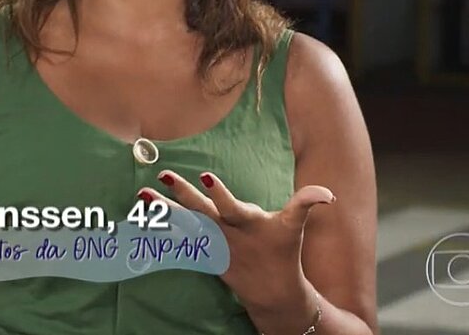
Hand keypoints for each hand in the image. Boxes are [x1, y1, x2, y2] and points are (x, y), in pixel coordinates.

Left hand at [138, 170, 333, 311]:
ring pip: (183, 224)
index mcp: (247, 224)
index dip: (219, 192)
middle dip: (181, 194)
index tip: (204, 175)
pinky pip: (177, 239)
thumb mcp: (294, 228)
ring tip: (141, 194)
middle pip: (200, 211)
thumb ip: (304, 205)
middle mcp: (226, 233)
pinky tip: (140, 219)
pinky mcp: (202, 252)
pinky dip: (160, 230)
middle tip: (163, 175)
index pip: (231, 206)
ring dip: (162, 210)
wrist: (273, 293)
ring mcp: (211, 243)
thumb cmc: (282, 252)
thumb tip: (328, 194)